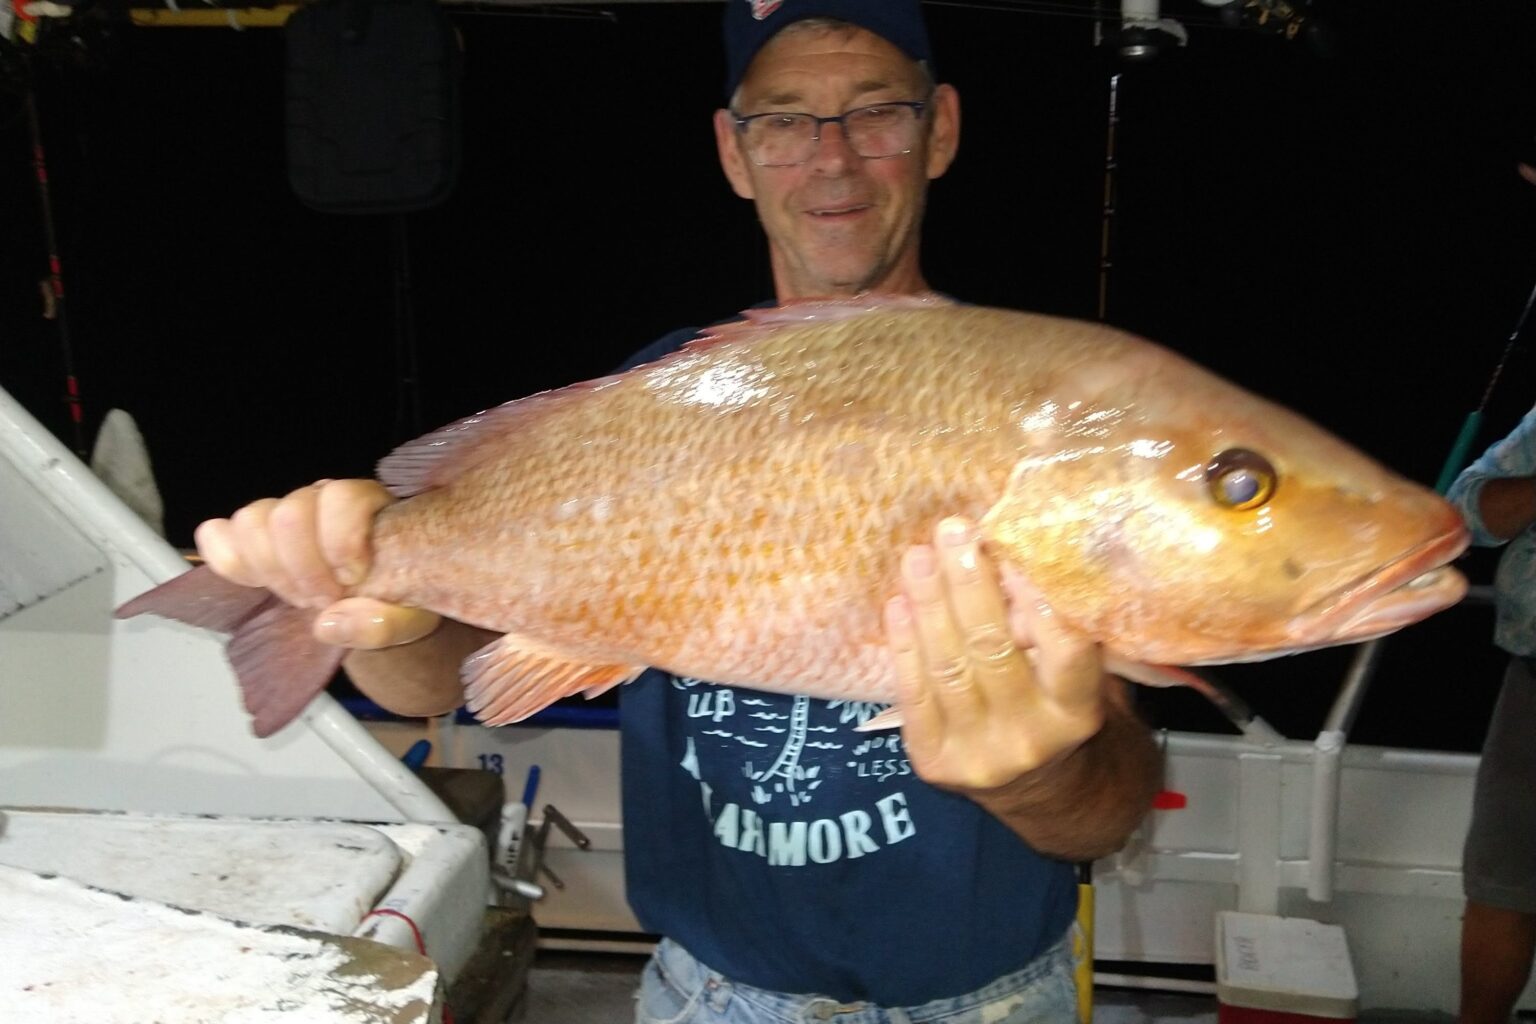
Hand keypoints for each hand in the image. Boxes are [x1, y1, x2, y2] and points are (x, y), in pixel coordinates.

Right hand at [194, 478, 440, 648]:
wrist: (371, 602)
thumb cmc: (397, 600)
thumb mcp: (411, 619)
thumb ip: (384, 623)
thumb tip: (328, 622)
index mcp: (365, 503)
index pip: (341, 495)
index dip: (340, 541)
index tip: (352, 579)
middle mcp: (320, 499)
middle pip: (288, 513)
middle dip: (303, 569)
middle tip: (325, 599)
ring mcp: (281, 514)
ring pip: (251, 521)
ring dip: (271, 570)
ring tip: (300, 596)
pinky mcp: (249, 536)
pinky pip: (217, 534)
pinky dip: (229, 561)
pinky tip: (258, 584)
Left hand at [884, 516, 1109, 790]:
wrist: (1040, 792)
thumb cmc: (1056, 709)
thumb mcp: (1076, 677)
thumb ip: (1053, 629)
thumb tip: (1011, 556)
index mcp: (1077, 711)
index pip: (1063, 650)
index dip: (1035, 596)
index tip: (1010, 547)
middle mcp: (1030, 737)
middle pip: (992, 649)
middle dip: (968, 584)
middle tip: (952, 531)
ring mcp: (979, 754)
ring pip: (947, 667)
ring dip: (929, 604)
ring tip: (918, 557)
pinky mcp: (935, 763)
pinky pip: (914, 694)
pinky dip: (904, 645)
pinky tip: (899, 604)